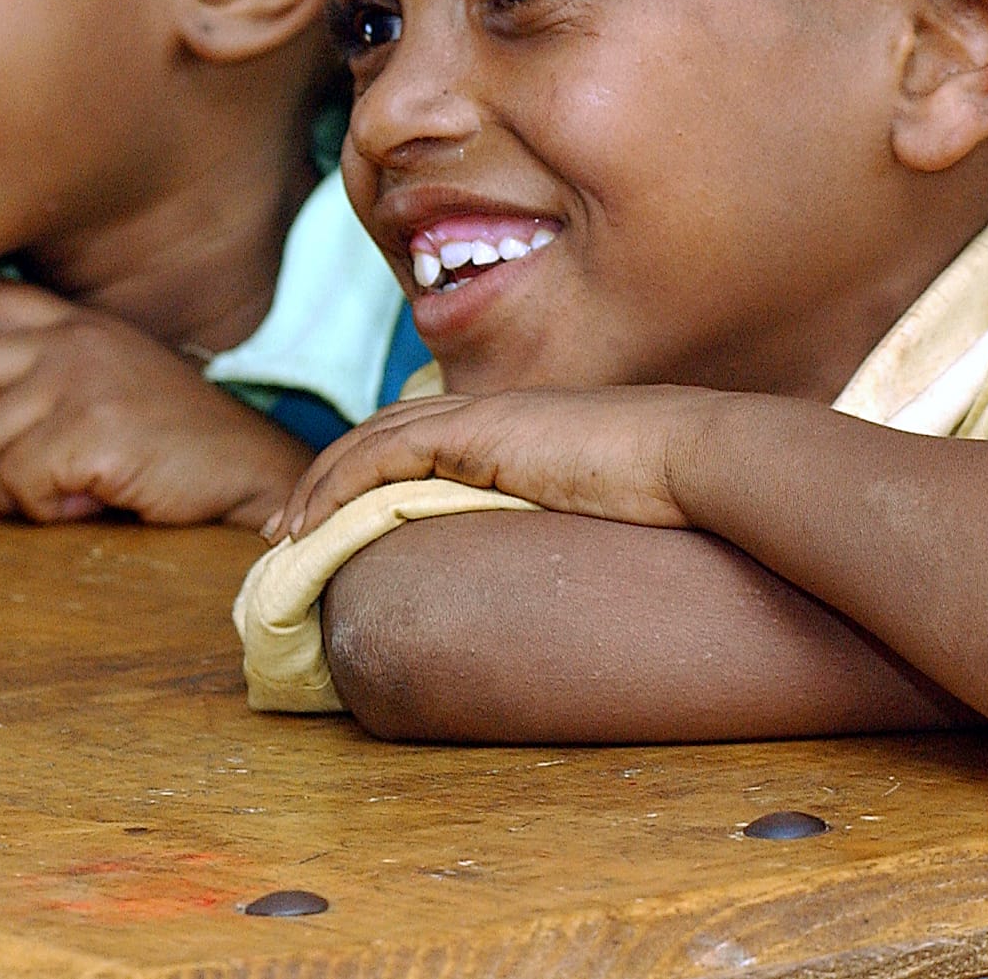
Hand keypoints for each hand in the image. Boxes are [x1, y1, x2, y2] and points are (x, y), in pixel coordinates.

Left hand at [0, 281, 315, 527]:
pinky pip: (19, 481)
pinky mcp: (92, 427)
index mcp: (70, 321)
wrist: (252, 479)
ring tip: (66, 491)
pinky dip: (46, 509)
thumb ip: (25, 375)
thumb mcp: (95, 386)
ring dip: (8, 490)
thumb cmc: (166, 446)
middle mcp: (69, 338)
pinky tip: (93, 501)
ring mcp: (80, 378)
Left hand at [268, 385, 798, 541]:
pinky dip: (337, 486)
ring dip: (317, 486)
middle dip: (325, 477)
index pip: (423, 436)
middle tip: (285, 526)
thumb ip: (569, 521)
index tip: (336, 515)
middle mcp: (491, 413)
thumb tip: (565, 575)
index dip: (371, 470)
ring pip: (369, 441)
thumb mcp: (606, 510)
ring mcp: (483, 417)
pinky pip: (383, 456)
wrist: (704, 457)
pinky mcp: (478, 434)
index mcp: (519, 428)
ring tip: (283, 533)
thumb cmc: (679, 492)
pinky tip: (311, 523)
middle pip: (380, 433)